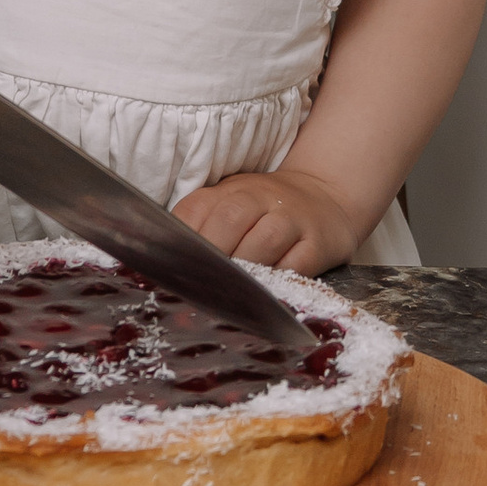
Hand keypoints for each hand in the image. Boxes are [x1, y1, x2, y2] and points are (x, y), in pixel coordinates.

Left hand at [175, 163, 367, 277]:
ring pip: (266, 239)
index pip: (196, 210)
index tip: (171, 269)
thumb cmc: (263, 209)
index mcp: (228, 190)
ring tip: (232, 292)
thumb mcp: (229, 203)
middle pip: (230, 218)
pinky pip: (298, 263)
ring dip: (247, 267)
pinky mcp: (318, 243)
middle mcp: (260, 198)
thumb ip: (200, 225)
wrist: (323, 194)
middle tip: (200, 284)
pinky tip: (266, 294)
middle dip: (212, 253)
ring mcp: (291, 219)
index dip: (181, 241)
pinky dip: (280, 279)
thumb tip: (163, 264)